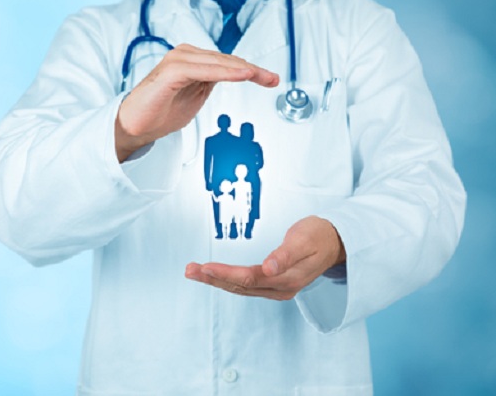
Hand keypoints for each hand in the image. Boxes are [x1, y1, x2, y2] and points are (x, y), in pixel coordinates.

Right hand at [115, 44, 278, 161]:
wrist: (133, 127)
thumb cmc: (158, 113)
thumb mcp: (195, 97)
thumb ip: (210, 84)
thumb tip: (231, 75)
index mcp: (190, 61)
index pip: (225, 62)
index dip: (249, 70)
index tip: (269, 79)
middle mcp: (184, 55)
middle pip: (225, 60)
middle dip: (251, 69)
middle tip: (272, 79)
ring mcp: (177, 61)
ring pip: (217, 62)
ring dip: (241, 69)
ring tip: (260, 77)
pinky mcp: (170, 71)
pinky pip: (203, 70)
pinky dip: (223, 73)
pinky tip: (240, 76)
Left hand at [185, 216, 345, 299]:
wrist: (335, 242)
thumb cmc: (318, 236)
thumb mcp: (304, 241)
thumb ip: (286, 255)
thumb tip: (269, 268)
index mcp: (286, 279)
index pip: (249, 278)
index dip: (226, 274)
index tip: (205, 267)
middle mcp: (279, 288)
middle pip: (240, 285)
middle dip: (213, 278)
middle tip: (189, 270)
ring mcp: (276, 288)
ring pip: (240, 287)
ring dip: (215, 280)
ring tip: (193, 271)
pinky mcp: (273, 284)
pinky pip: (245, 285)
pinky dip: (226, 280)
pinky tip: (213, 276)